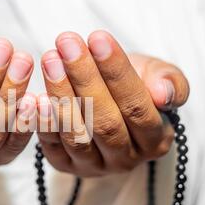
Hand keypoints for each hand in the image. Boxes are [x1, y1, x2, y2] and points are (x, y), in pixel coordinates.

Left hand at [37, 30, 189, 176]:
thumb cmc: (137, 84)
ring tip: (50, 60)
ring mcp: (95, 166)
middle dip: (84, 79)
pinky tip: (34, 96)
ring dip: (61, 95)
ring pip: (78, 135)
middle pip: (105, 122)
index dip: (117, 73)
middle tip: (66, 44)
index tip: (98, 38)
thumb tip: (164, 95)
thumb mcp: (159, 76)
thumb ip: (170, 82)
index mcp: (156, 140)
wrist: (111, 100)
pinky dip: (43, 123)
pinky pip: (53, 148)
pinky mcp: (66, 166)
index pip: (136, 107)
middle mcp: (126, 160)